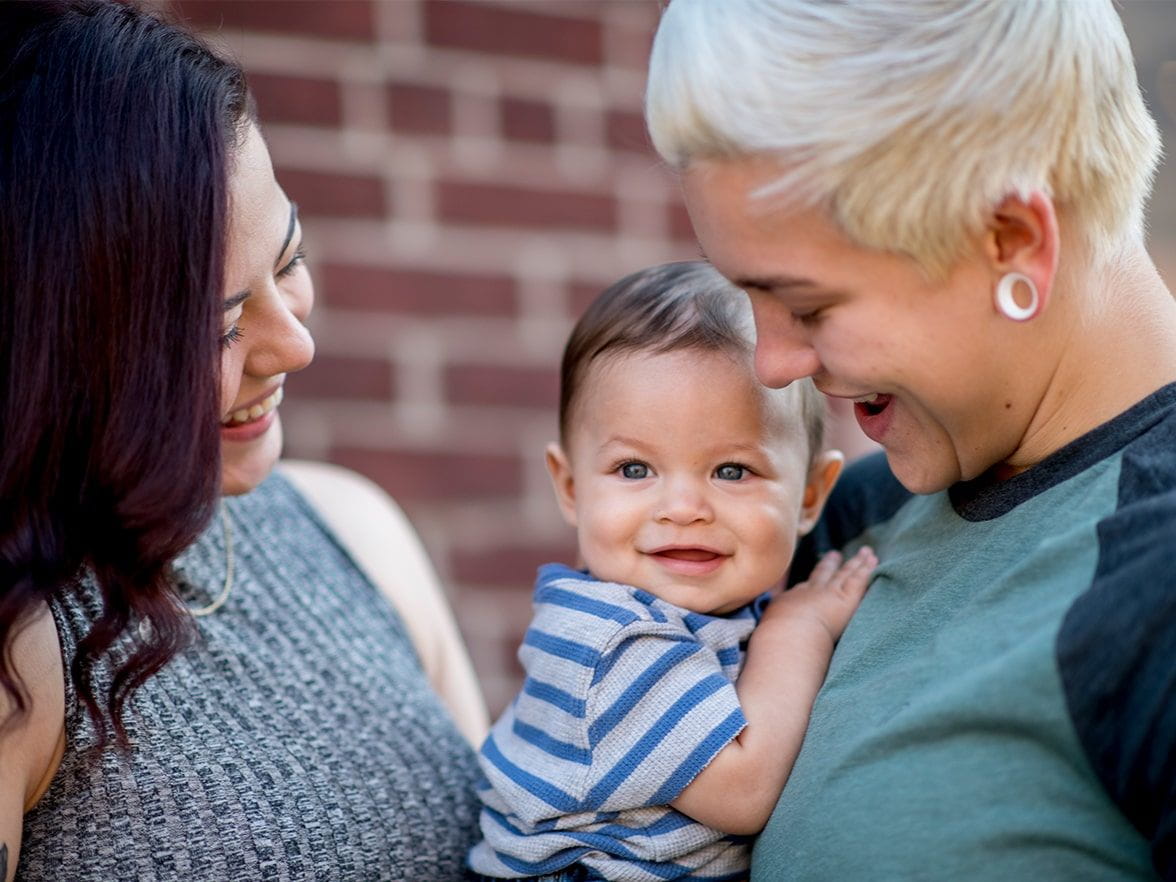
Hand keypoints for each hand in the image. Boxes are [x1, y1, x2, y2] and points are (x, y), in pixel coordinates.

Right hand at [761, 547, 876, 644]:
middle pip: (823, 573)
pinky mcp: (845, 598)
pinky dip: (866, 569)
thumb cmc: (777, 639)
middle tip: (835, 554)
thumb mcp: (768, 627)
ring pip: (845, 574)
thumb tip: (763, 625)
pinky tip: (874, 560)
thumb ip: (769, 622)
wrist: (789, 636)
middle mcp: (810, 591)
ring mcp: (829, 592)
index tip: (814, 572)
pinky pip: (858, 579)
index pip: (803, 586)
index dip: (811, 579)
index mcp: (791, 599)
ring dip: (855, 562)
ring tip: (865, 553)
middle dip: (830, 564)